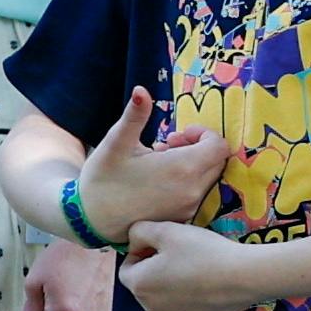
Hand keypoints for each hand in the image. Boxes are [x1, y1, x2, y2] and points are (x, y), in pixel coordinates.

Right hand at [77, 87, 229, 237]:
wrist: (91, 219)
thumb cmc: (102, 178)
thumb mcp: (116, 143)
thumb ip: (135, 116)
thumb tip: (141, 90)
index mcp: (182, 169)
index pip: (219, 146)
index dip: (203, 134)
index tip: (177, 134)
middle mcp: (192, 191)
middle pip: (217, 162)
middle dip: (198, 148)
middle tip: (167, 145)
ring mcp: (189, 208)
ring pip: (208, 179)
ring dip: (192, 165)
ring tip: (160, 161)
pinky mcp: (182, 219)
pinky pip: (198, 195)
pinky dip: (187, 182)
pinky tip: (160, 180)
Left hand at [114, 220, 263, 310]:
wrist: (244, 277)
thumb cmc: (202, 251)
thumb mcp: (167, 230)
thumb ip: (140, 231)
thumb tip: (134, 239)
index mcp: (139, 285)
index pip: (125, 269)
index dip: (139, 253)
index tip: (159, 244)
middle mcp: (151, 308)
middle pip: (145, 286)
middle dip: (155, 271)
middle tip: (179, 255)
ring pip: (166, 300)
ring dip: (172, 287)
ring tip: (195, 270)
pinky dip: (192, 301)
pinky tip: (208, 287)